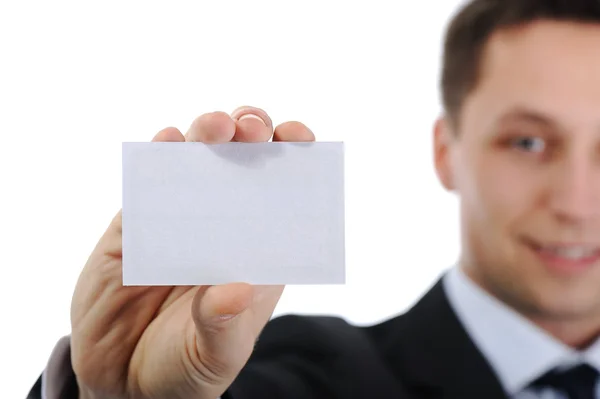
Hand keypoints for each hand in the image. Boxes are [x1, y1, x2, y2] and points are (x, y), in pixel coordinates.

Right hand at [70, 106, 314, 398]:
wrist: (124, 383)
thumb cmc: (185, 366)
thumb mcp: (215, 354)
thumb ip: (224, 325)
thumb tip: (236, 291)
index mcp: (256, 251)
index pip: (283, 193)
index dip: (294, 158)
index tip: (298, 137)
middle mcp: (220, 226)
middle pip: (243, 163)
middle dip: (250, 134)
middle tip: (251, 128)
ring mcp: (177, 220)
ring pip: (196, 161)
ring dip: (206, 134)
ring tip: (215, 127)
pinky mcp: (134, 224)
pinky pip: (147, 182)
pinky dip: (157, 156)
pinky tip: (166, 142)